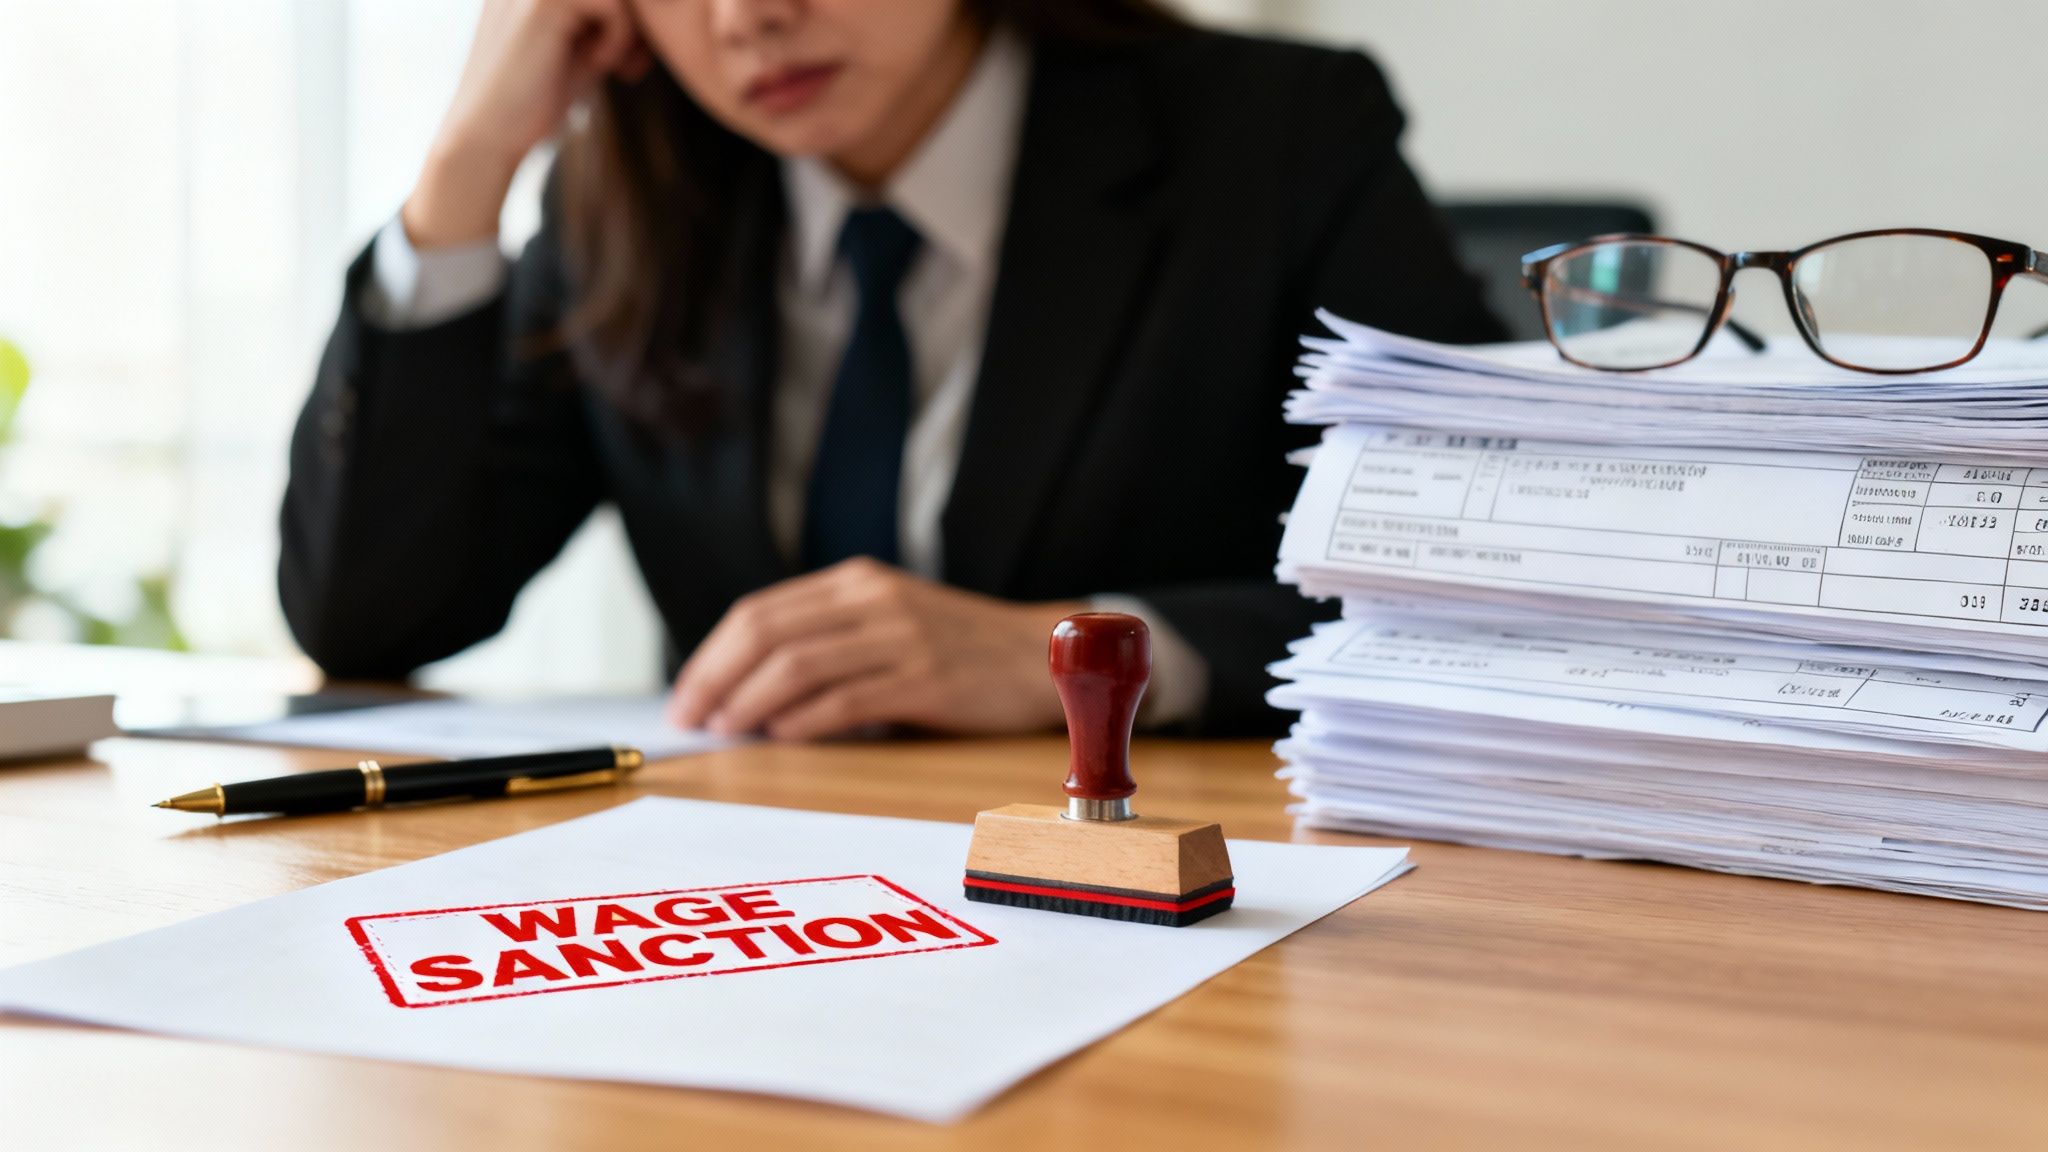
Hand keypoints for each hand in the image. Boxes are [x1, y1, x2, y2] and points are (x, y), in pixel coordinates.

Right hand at [403, 0, 649, 247]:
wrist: (488, 136)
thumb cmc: (536, 100)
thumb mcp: (583, 49)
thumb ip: (609, 22)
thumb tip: (654, 8)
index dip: (629, 19)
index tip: (629, 59)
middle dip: (636, 22)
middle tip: (629, 64)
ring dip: (627, 29)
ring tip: (612, 65)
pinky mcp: (540, 3)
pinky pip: (612, 3)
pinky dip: (618, 38)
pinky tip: (599, 66)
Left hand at [667, 559, 1087, 740]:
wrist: (1041, 654)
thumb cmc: (959, 650)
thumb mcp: (890, 622)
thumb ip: (831, 639)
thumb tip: (748, 688)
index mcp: (857, 582)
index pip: (761, 611)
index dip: (711, 655)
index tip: (685, 695)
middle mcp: (873, 600)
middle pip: (767, 633)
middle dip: (715, 678)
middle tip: (689, 718)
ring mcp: (900, 637)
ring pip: (797, 665)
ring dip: (749, 701)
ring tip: (726, 731)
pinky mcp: (925, 679)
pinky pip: (846, 699)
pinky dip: (804, 720)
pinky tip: (781, 736)